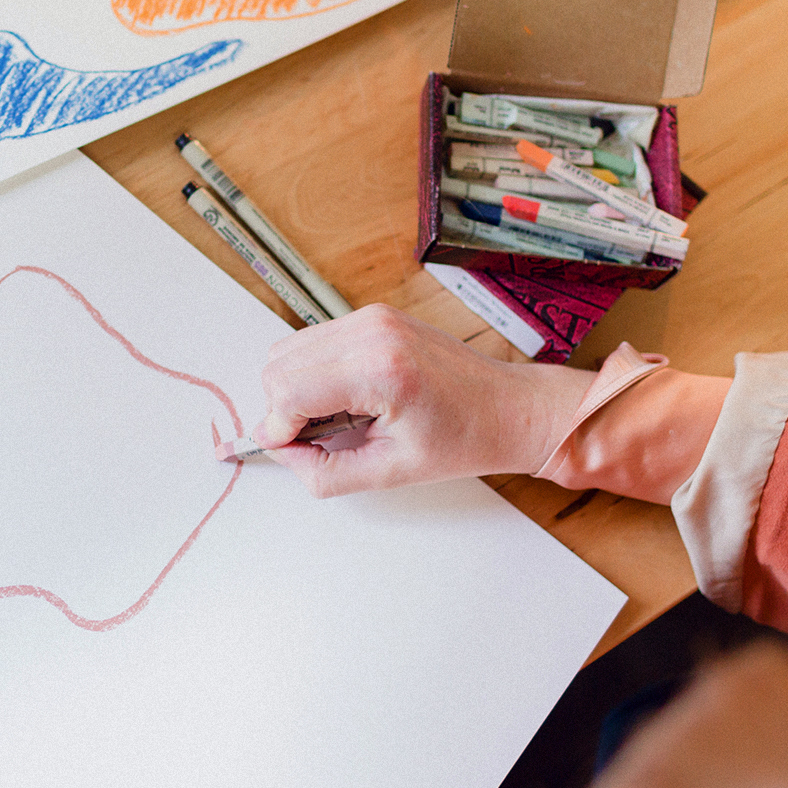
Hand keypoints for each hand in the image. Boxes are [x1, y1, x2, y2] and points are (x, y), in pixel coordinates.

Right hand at [255, 304, 595, 497]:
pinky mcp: (374, 315)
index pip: (287, 391)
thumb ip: (324, 471)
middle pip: (278, 365)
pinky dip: (316, 372)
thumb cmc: (464, 439)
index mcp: (381, 370)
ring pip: (289, 349)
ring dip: (299, 388)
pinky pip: (315, 340)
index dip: (279, 428)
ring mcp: (372, 317)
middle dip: (286, 408)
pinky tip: (350, 396)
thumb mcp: (390, 472)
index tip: (296, 449)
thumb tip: (282, 451)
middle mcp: (373, 332)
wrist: (509, 408)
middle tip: (323, 436)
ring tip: (342, 416)